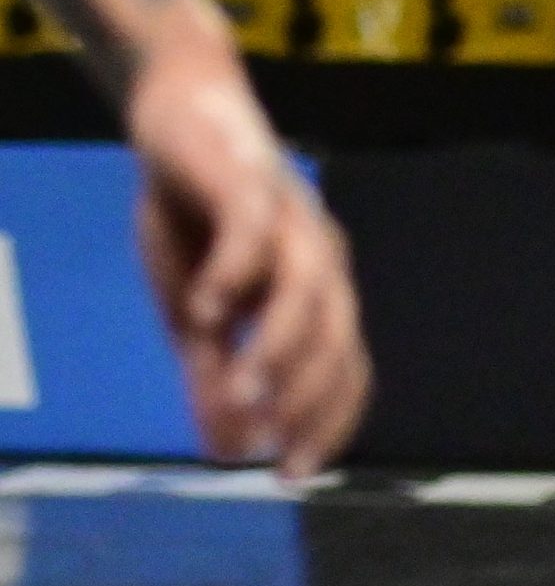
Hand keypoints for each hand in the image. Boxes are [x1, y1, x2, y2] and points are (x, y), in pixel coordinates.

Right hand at [128, 56, 370, 475]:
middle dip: (310, 402)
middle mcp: (319, 258)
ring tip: (243, 398)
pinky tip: (204, 313)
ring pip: (308, 291)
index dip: (326, 423)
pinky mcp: (247, 180)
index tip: (293, 474)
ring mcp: (290, 217)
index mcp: (320, 293)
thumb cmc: (195, 217)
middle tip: (277, 455)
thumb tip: (226, 451)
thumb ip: (215, 372)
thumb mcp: (196, 309)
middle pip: (337, 339)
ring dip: (280, 348)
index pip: (345, 370)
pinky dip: (234, 274)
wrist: (178, 112)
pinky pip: (253, 231)